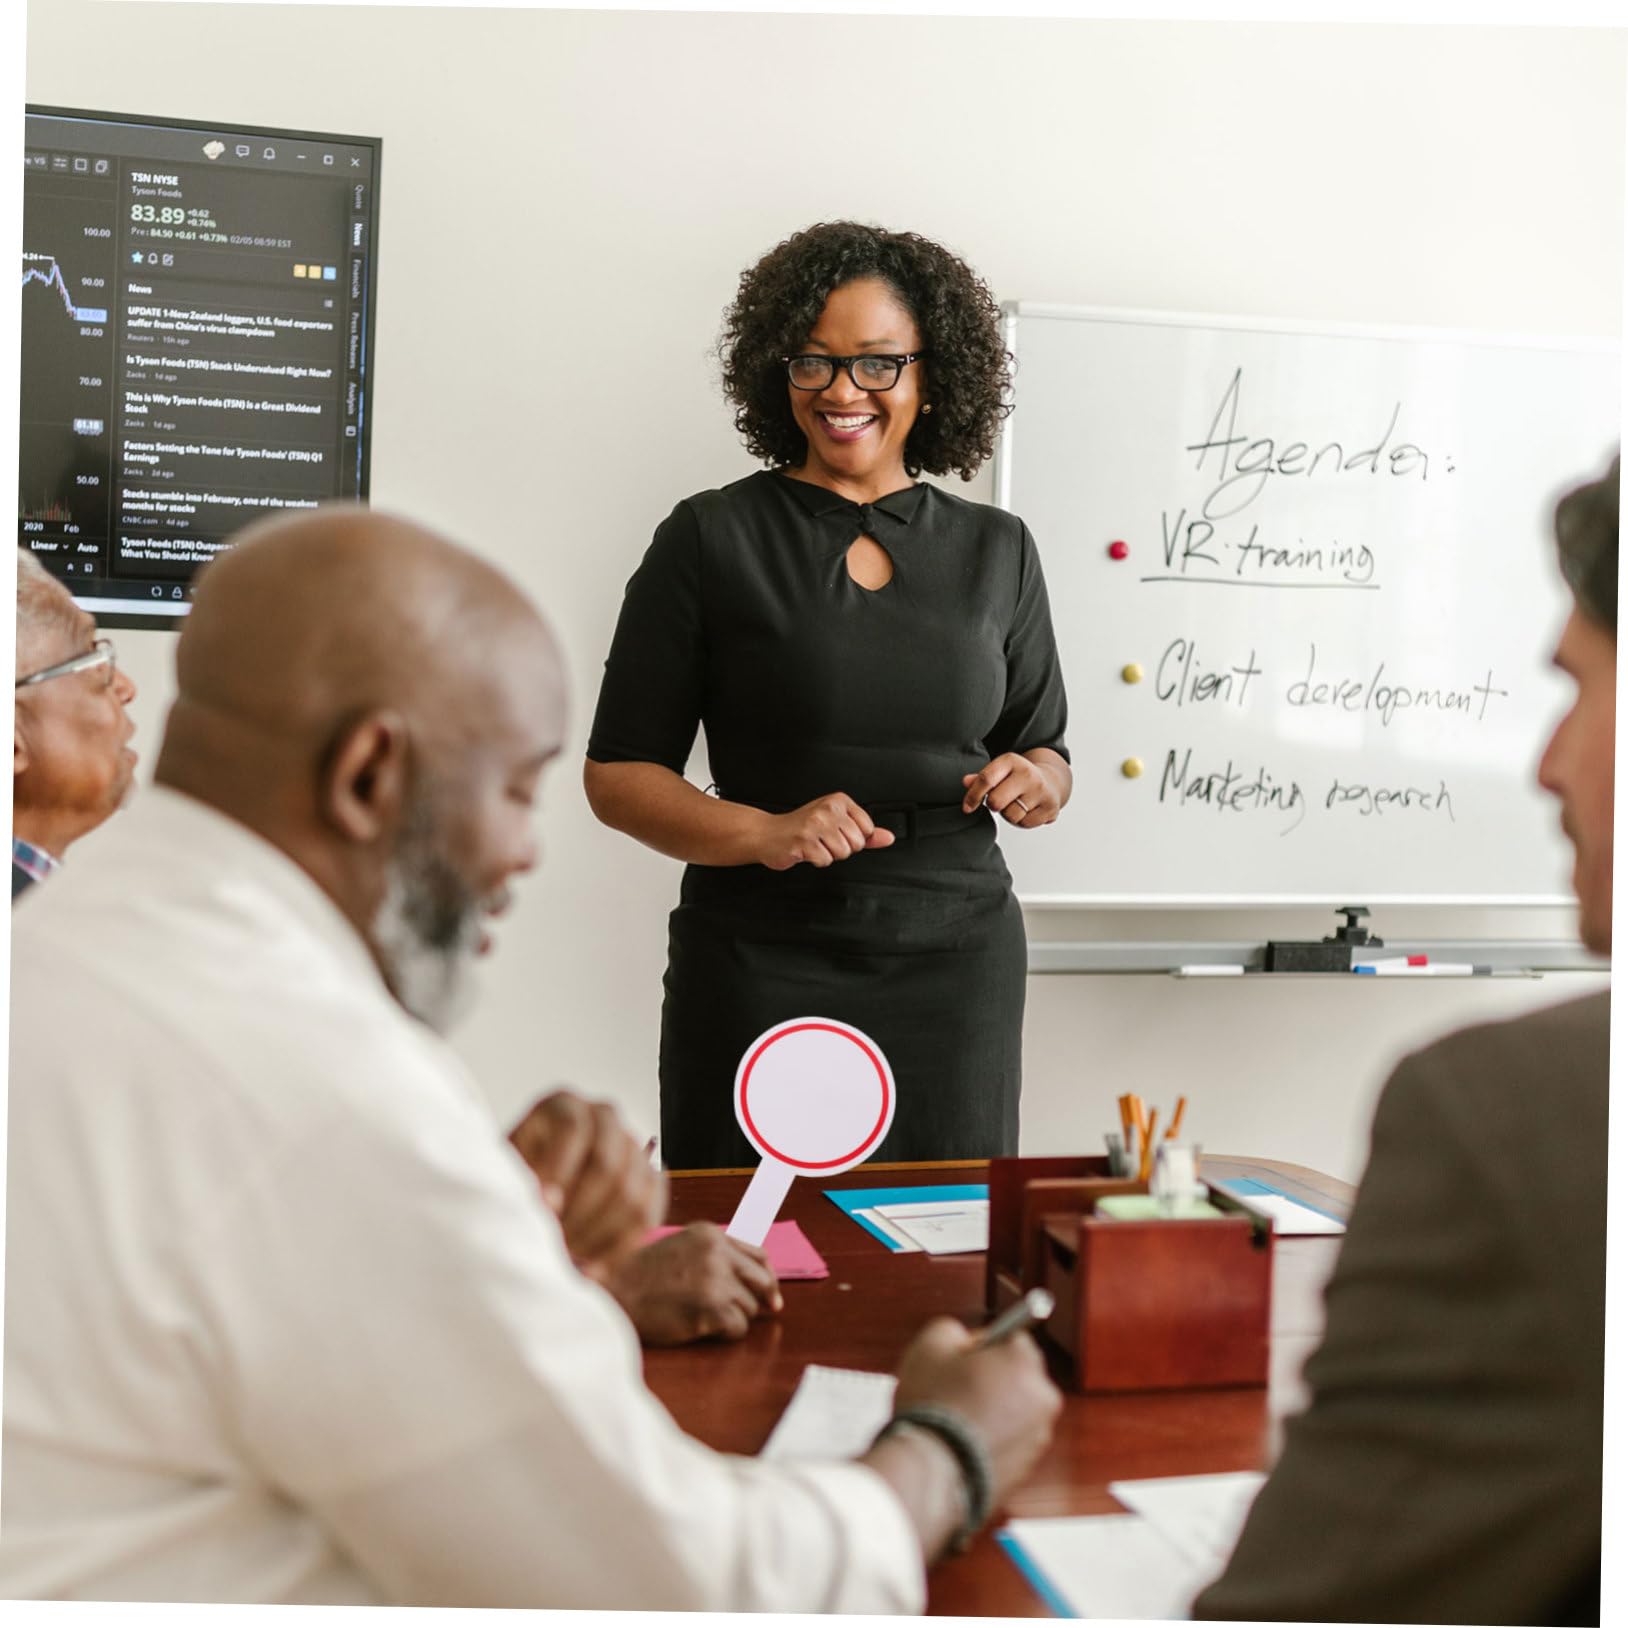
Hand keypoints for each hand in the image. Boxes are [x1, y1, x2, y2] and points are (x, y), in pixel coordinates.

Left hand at [508, 1091, 666, 1273]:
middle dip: (579, 1214)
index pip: (572, 1130)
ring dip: (598, 1236)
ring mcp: (632, 1146)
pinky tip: (592, 1270)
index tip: (542, 1210)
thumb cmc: (511, 1180)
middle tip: (554, 1244)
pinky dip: (621, 1249)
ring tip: (567, 1257)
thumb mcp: (504, 1172)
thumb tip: (549, 1207)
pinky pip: (648, 1216)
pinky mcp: (650, 1178)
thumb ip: (521, 1184)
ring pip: (631, 1195)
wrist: (534, 1191)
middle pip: (606, 1165)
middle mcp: (604, 1117)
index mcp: (563, 1105)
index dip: (557, 1171)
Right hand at [605, 1222, 782, 1345]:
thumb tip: (754, 1280)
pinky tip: (704, 1329)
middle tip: (766, 1311)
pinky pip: (738, 1327)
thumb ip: (714, 1255)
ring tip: (706, 1318)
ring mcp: (716, 1279)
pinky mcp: (711, 1307)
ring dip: (734, 1318)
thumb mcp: (681, 1248)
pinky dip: (726, 1334)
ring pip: (750, 1307)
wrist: (615, 1294)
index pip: (758, 1255)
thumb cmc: (642, 1276)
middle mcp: (717, 1252)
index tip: (770, 1292)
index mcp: (710, 1235)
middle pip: (762, 1280)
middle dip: (764, 1298)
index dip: (767, 1276)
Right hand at [753, 792, 895, 870]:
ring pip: (842, 854)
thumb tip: (888, 838)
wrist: (768, 834)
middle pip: (856, 843)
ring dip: (828, 855)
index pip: (867, 829)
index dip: (853, 838)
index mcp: (838, 800)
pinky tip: (805, 850)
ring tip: (814, 844)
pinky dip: (816, 860)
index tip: (836, 832)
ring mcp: (815, 824)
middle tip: (822, 839)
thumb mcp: (837, 823)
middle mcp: (827, 809)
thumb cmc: (802, 827)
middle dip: (841, 848)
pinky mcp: (804, 841)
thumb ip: (865, 832)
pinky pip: (825, 861)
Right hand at [892, 1316, 1060, 1508]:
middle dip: (993, 1379)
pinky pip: (1010, 1443)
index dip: (983, 1346)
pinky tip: (962, 1444)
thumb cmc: (932, 1405)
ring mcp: (1038, 1437)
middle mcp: (1042, 1398)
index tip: (962, 1358)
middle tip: (957, 1389)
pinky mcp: (1027, 1468)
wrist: (932, 1472)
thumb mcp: (931, 1345)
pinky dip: (992, 1441)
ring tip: (956, 1421)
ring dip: (994, 1411)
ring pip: (1015, 1412)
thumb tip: (963, 1340)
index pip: (1012, 1336)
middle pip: (1018, 1375)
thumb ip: (953, 1330)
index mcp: (1024, 1361)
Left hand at [961, 754, 1058, 826]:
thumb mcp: (1000, 772)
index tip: (967, 807)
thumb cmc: (1018, 778)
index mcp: (1011, 761)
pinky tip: (1027, 810)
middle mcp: (1028, 774)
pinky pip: (1025, 824)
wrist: (1052, 781)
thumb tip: (965, 782)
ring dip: (1008, 814)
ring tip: (1016, 804)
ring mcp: (1041, 791)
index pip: (986, 780)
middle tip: (1001, 800)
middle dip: (994, 805)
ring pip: (1010, 816)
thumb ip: (981, 778)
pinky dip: (1022, 821)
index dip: (973, 796)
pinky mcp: (1050, 807)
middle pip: (996, 802)